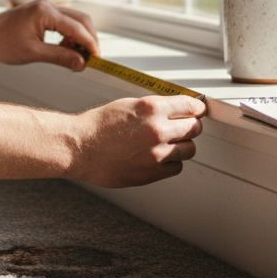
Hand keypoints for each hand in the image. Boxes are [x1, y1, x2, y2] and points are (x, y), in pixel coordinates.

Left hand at [0, 0, 98, 70]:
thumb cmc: (2, 42)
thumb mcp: (32, 53)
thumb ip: (59, 57)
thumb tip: (81, 64)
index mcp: (46, 13)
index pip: (77, 28)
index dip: (90, 45)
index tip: (97, 60)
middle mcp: (49, 6)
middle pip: (82, 20)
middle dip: (89, 40)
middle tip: (90, 60)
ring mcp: (47, 8)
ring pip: (75, 20)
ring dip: (80, 38)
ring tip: (75, 58)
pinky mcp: (44, 13)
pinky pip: (65, 22)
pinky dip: (70, 36)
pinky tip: (65, 49)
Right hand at [66, 95, 205, 186]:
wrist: (79, 148)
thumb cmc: (98, 125)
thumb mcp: (127, 104)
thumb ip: (154, 108)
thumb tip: (175, 110)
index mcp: (151, 109)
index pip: (190, 107)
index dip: (196, 109)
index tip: (197, 111)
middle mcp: (157, 130)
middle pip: (194, 128)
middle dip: (191, 126)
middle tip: (184, 126)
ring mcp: (156, 154)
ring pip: (189, 150)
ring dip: (183, 145)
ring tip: (170, 143)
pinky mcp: (152, 173)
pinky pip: (176, 167)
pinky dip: (172, 162)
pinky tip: (160, 157)